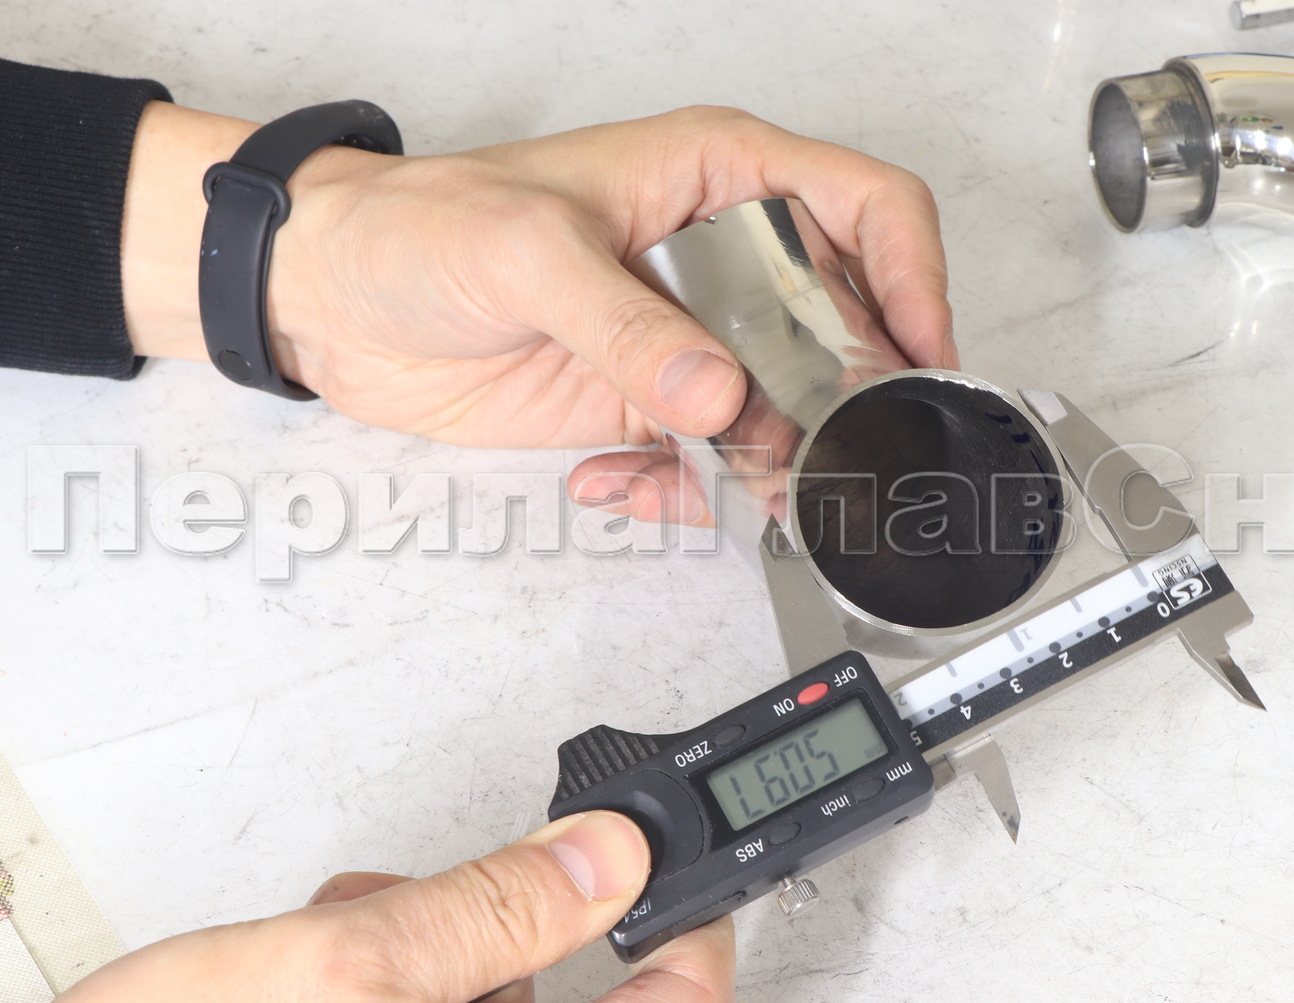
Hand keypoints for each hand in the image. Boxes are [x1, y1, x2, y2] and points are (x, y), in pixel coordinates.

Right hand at [38, 812, 733, 1002]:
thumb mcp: (335, 976)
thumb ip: (487, 912)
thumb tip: (608, 859)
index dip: (691, 938)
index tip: (683, 878)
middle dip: (513, 947)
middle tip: (468, 896)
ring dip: (435, 962)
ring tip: (348, 940)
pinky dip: (394, 996)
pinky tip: (326, 973)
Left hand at [122, 102, 954, 522]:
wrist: (332, 297)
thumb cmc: (417, 225)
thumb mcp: (527, 252)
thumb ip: (627, 326)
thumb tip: (718, 394)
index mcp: (718, 177)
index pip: (866, 209)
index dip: (914, 280)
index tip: (920, 360)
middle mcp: (719, 258)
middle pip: (841, 328)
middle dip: (842, 400)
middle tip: (821, 456)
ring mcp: (686, 338)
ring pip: (781, 410)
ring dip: (769, 464)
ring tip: (730, 491)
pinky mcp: (646, 403)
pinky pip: (708, 463)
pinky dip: (683, 492)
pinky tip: (616, 482)